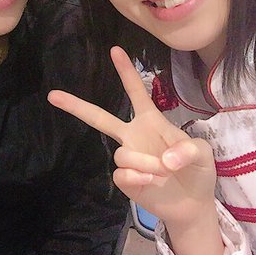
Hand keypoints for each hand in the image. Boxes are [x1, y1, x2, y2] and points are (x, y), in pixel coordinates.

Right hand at [48, 46, 216, 226]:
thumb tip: (165, 159)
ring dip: (144, 162)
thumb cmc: (197, 171)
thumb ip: (189, 149)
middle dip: (76, 106)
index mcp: (151, 120)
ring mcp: (128, 157)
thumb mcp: (203, 153)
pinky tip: (151, 181)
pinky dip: (139, 176)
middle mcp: (133, 136)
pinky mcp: (125, 179)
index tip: (115, 50)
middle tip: (52, 95)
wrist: (193, 204)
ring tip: (163, 171)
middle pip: (100, 117)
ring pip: (121, 154)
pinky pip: (122, 173)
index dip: (126, 72)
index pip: (136, 92)